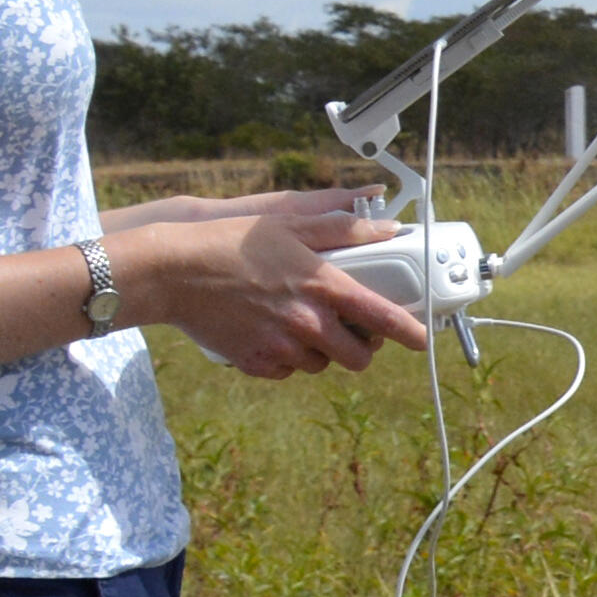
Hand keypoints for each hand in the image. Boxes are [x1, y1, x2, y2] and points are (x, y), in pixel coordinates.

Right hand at [116, 195, 431, 378]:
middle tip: (353, 333)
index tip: (421, 339)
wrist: (174, 273)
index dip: (409, 333)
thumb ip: (344, 229)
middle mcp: (308, 322)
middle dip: (361, 348)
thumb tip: (387, 228)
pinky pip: (288, 372)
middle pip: (358, 357)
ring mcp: (282, 347)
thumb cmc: (232, 243)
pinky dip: (289, 359)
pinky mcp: (257, 363)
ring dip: (323, 352)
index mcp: (323, 286)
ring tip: (305, 326)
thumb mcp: (291, 224)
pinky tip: (276, 335)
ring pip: (323, 366)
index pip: (383, 318)